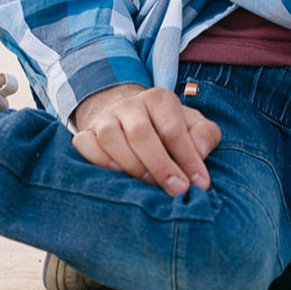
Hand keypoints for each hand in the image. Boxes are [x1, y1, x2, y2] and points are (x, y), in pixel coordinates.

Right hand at [72, 84, 221, 194]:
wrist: (129, 118)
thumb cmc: (167, 128)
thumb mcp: (193, 126)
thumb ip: (204, 136)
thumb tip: (199, 152)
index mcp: (159, 99)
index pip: (173, 129)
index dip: (187, 158)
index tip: (199, 184)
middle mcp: (130, 104)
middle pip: (141, 134)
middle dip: (160, 166)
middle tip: (176, 190)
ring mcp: (105, 118)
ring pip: (111, 139)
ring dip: (131, 166)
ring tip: (148, 185)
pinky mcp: (85, 133)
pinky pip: (85, 146)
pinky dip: (99, 163)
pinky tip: (116, 178)